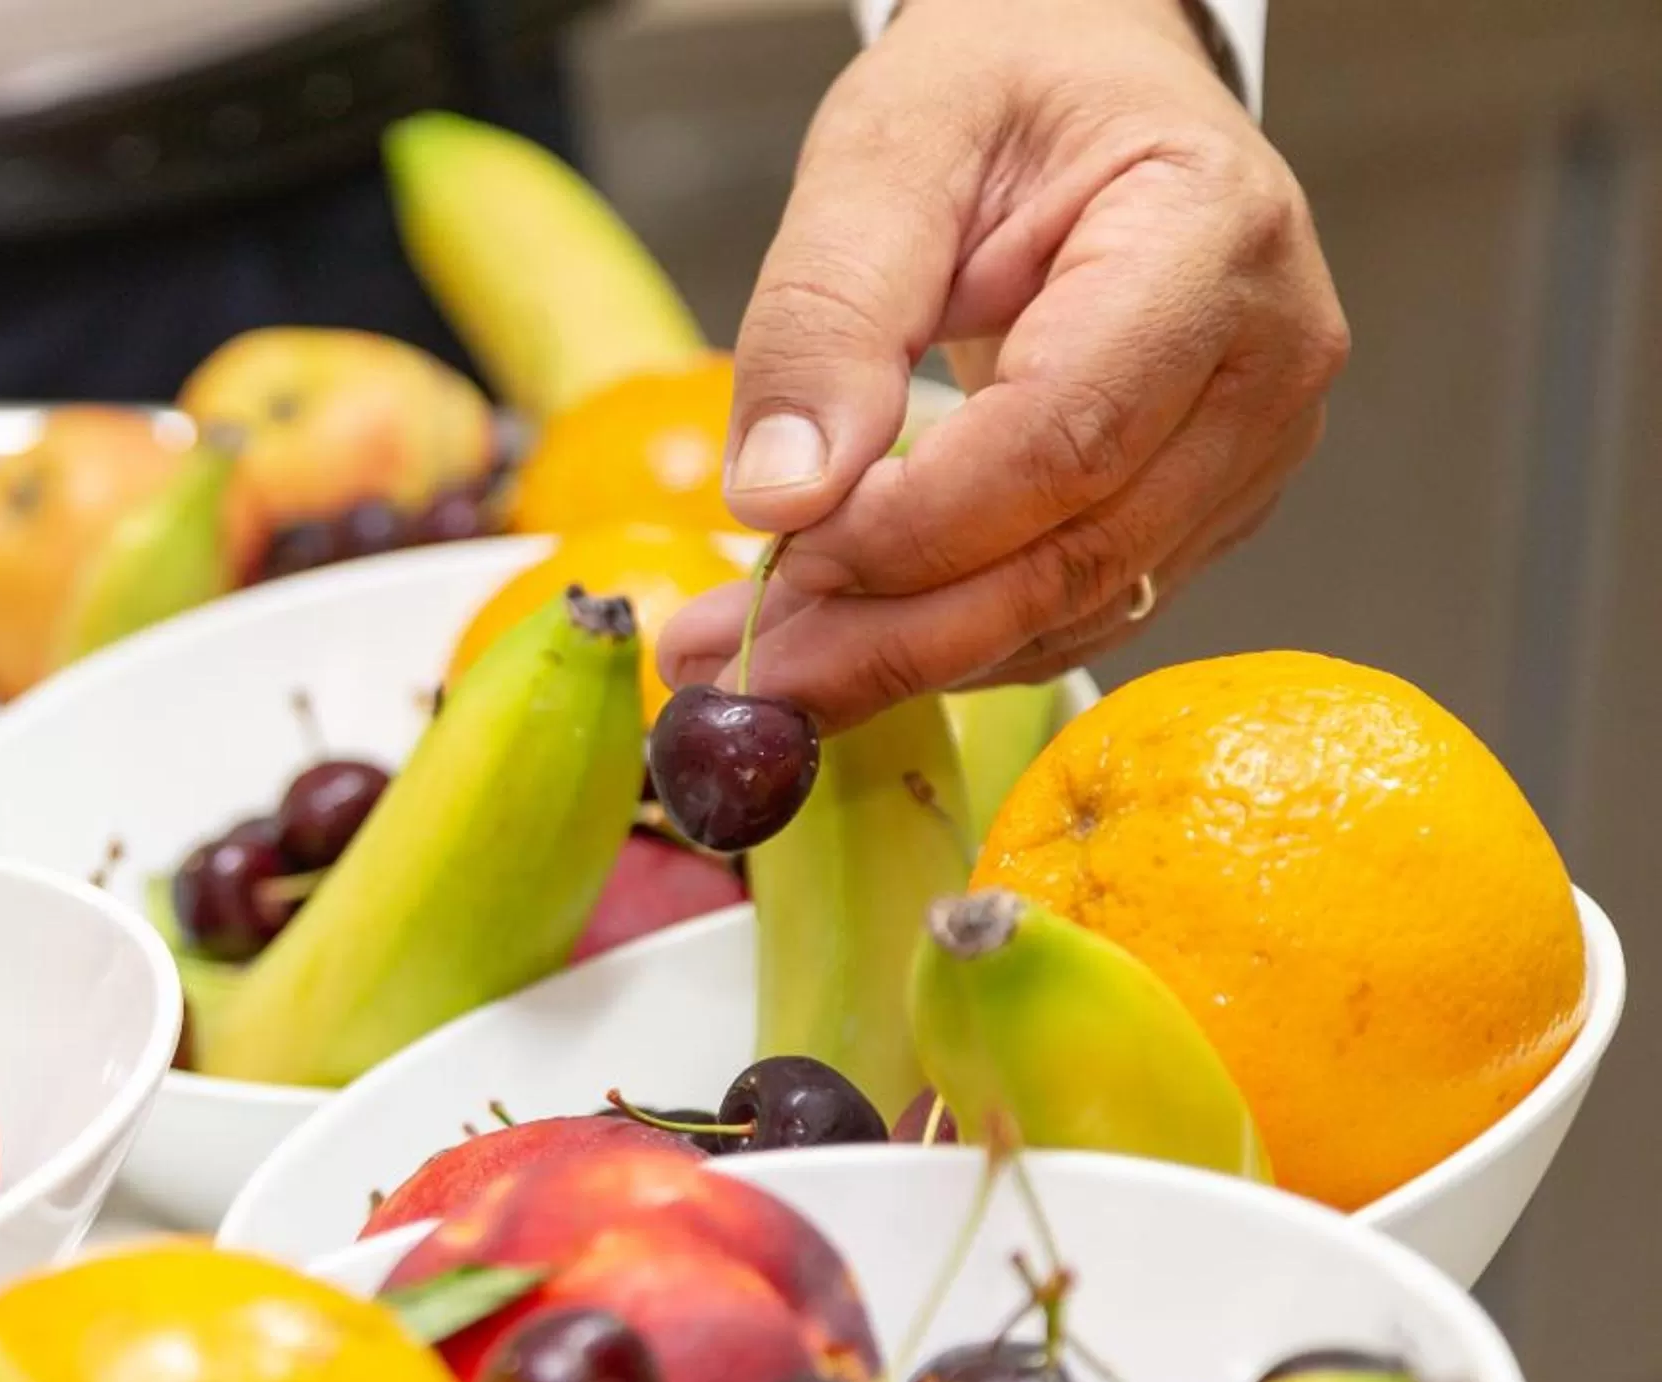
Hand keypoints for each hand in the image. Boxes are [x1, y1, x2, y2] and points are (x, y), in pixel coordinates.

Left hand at [658, 0, 1347, 728]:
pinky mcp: (1202, 507)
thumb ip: (828, 316)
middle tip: (737, 678)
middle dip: (892, 633)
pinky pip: (1075, 610)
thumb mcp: (886, 151)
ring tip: (759, 671)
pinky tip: (840, 646)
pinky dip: (951, 644)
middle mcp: (1266, 360)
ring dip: (905, 658)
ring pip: (1075, 607)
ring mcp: (1250, 448)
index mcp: (1213, 236)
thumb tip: (782, 494)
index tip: (783, 558)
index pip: (1065, 435)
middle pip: (1077, 553)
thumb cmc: (1005, 84)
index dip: (918, 525)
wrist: (1083, 81)